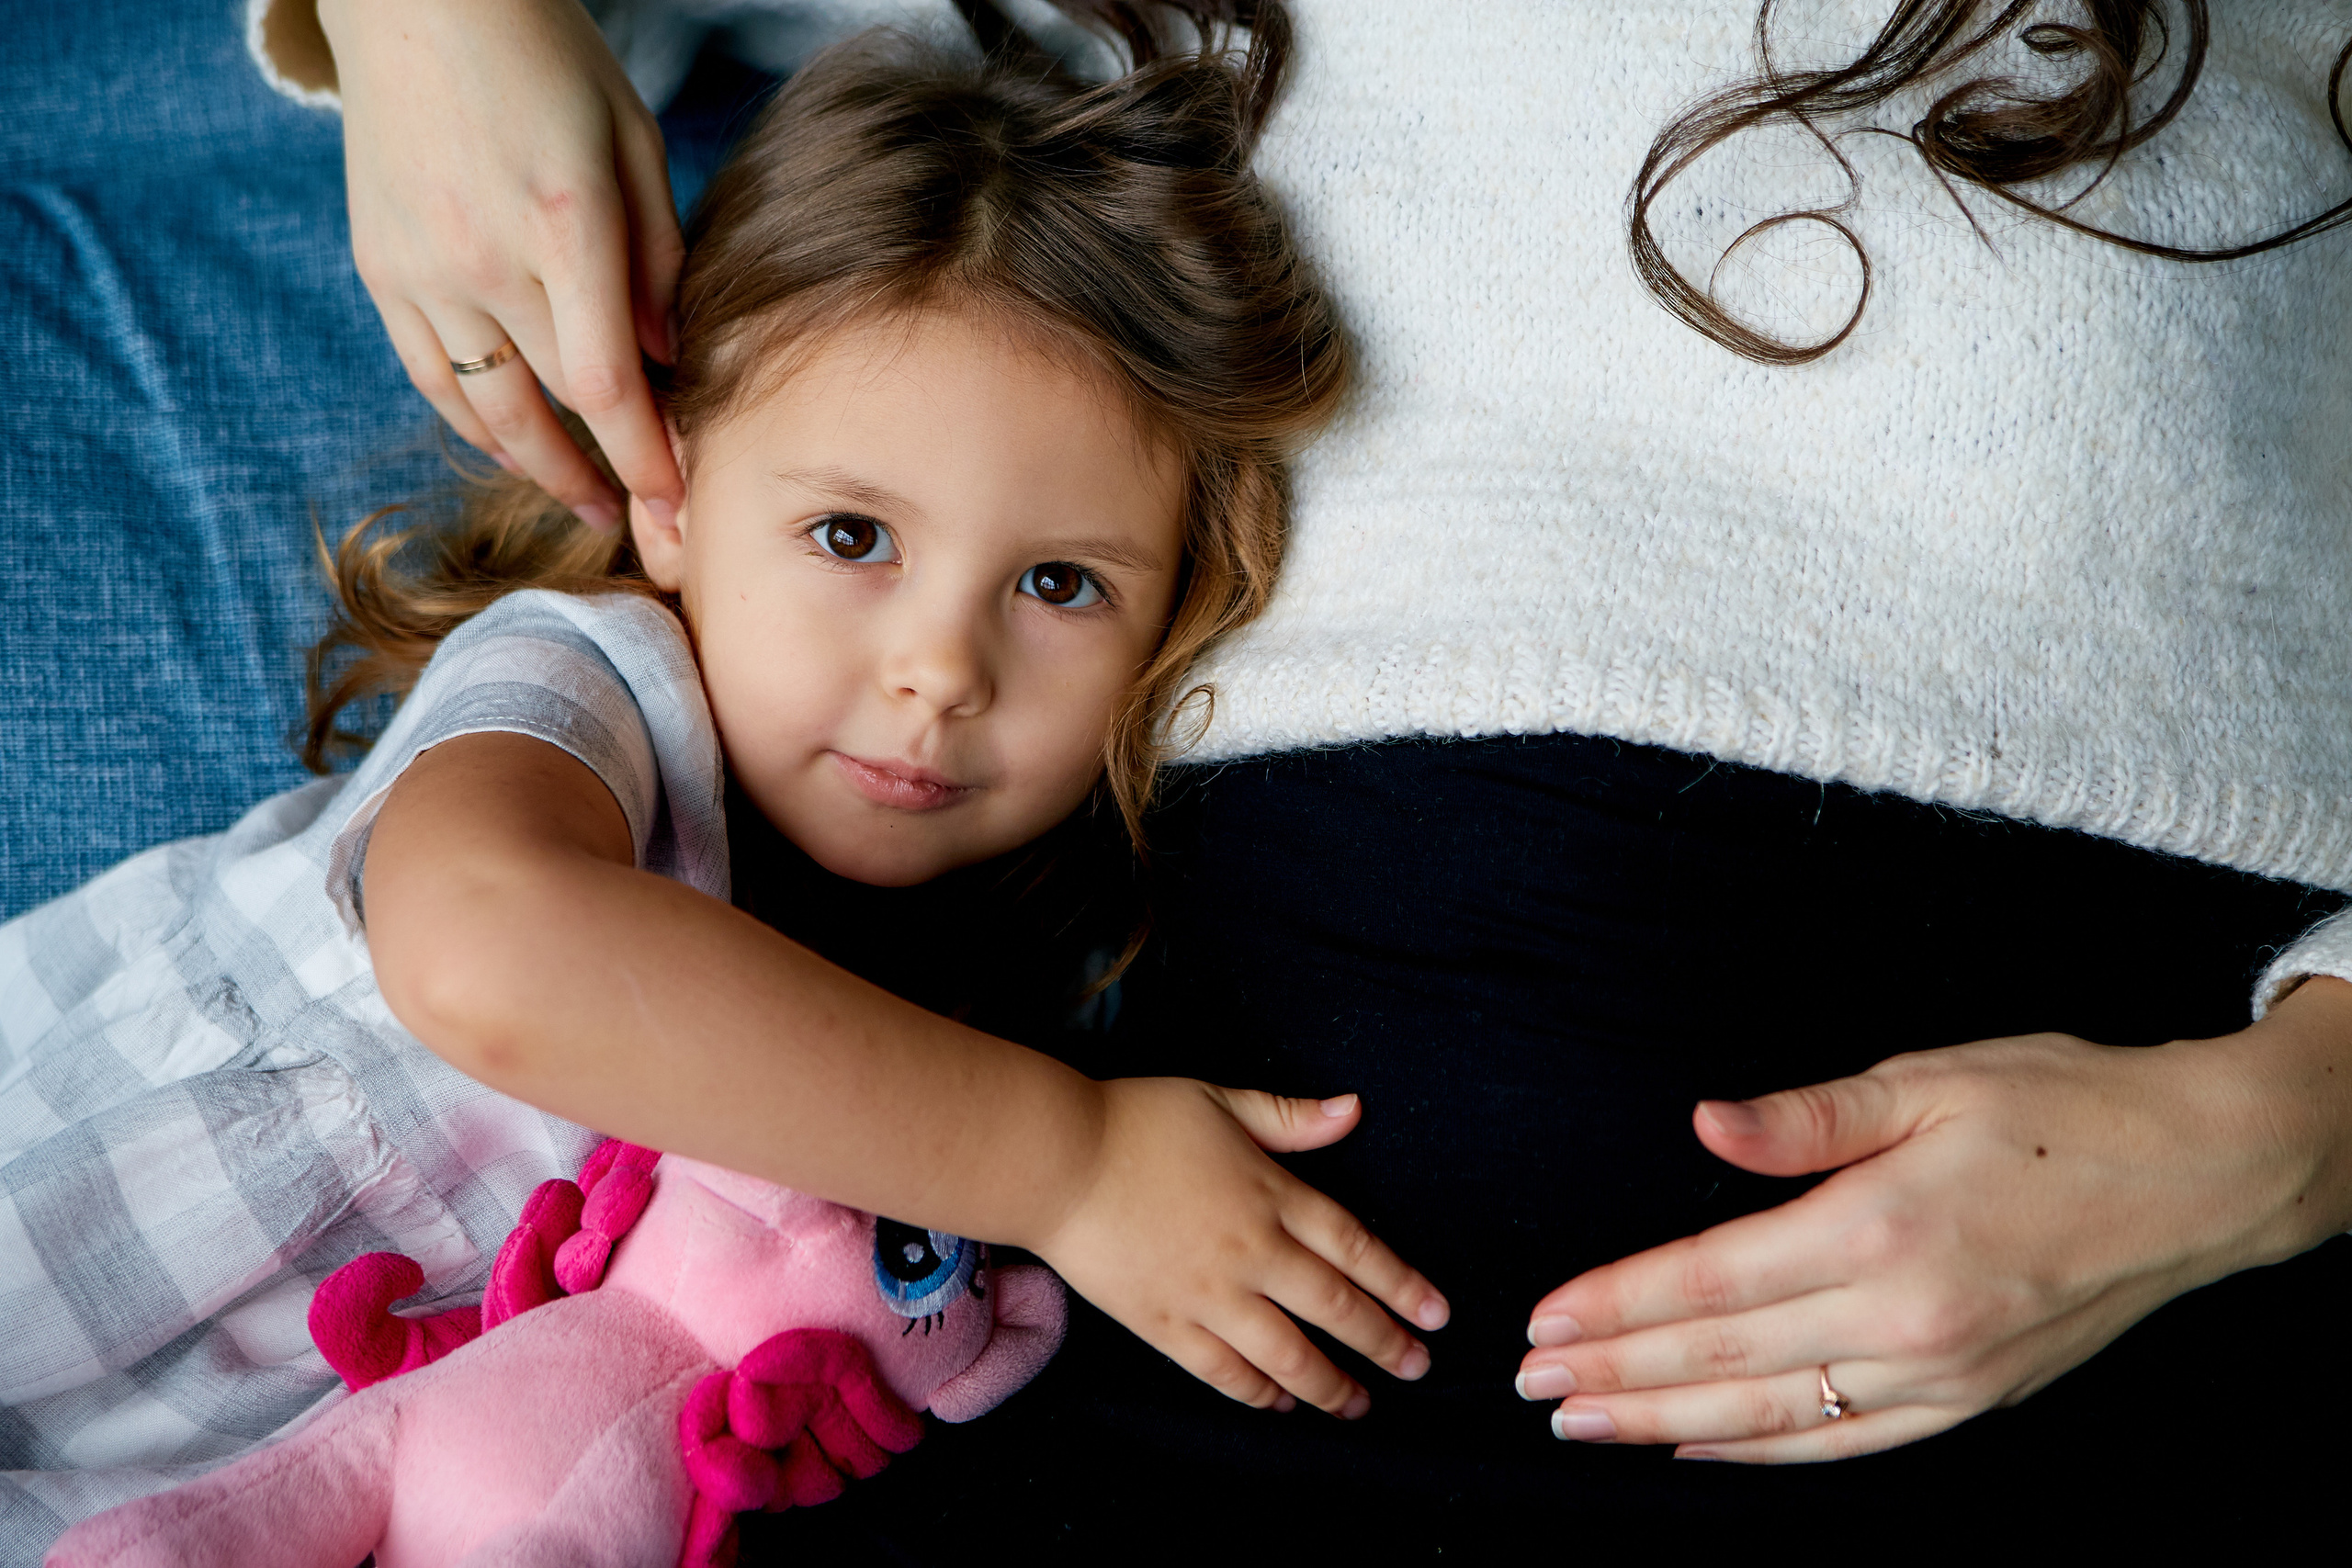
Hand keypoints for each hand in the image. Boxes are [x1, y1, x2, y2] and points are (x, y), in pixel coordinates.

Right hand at [319, 0, 684, 530]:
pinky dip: (477, 427)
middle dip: (613, 477)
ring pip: (488, 409)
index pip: (608, 385)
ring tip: (593, 508)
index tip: (679, 510)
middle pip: (558, 406)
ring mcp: (422, 271)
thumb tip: (673, 362)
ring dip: (544, 472)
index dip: (647, 460)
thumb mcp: (631, 140)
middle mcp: (484, 261)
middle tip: (655, 530)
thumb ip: (657, 256)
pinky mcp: (381, 270)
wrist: (419, 2)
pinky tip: (517, 453)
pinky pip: (431, 379)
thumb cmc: (547, 60)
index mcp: (563, 225)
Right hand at [1033, 1079, 1450, 1417]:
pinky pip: (1223, 1371)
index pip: (1354, 1247)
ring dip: (1330, 1384)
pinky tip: (1282, 1403)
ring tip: (1359, 1404)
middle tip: (1417, 1368)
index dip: (1400, 1284)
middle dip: (1382, 1343)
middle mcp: (1250, 1252)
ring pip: (1286, 1354)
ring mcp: (1208, 1295)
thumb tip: (1353, 1110)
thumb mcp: (1221, 1101)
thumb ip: (1289, 1118)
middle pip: (1333, 1308)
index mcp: (1270, 1195)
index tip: (1435, 1314)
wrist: (1057, 1161)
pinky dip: (1258, 1392)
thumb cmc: (1137, 1121)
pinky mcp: (1164, 1324)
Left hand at [1515, 979, 2351, 1460]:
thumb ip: (1804, 1118)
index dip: (1615, 1305)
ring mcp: (1941, 1371)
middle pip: (1723, 1361)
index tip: (1540, 1321)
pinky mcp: (1973, 1398)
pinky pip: (1847, 1441)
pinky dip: (1765, 1453)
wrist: (2203, 1175)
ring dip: (1667, 1424)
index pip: (1708, 1283)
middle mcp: (1904, 1316)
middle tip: (1530, 1385)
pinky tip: (1702, 1449)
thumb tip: (1703, 1122)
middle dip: (1615, 1373)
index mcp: (1878, 1228)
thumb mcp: (1928, 1081)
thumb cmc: (2063, 1107)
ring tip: (1584, 1423)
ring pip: (1773, 1417)